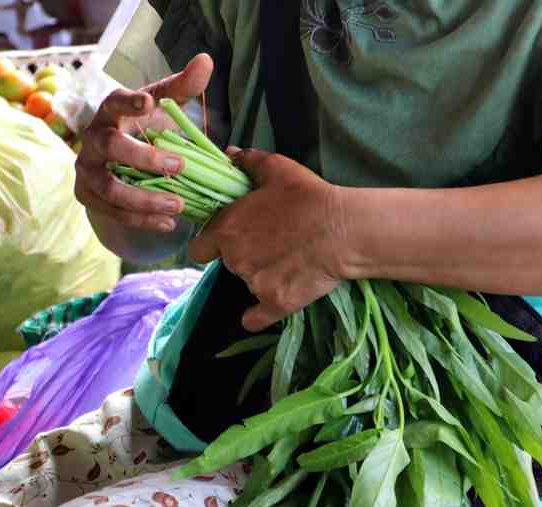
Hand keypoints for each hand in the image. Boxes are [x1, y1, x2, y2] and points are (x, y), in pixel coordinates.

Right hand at [75, 54, 212, 233]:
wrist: (116, 162)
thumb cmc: (143, 127)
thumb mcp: (162, 106)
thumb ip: (182, 86)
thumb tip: (206, 60)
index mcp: (110, 111)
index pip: (114, 101)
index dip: (129, 103)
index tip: (149, 103)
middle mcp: (93, 139)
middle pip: (111, 147)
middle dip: (144, 158)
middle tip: (180, 167)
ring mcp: (87, 170)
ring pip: (111, 188)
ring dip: (145, 199)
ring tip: (179, 206)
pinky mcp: (87, 196)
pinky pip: (113, 212)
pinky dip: (141, 220)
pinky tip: (167, 224)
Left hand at [188, 149, 346, 332]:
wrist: (343, 230)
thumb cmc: (308, 196)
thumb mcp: (278, 169)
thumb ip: (248, 162)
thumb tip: (229, 154)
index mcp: (226, 230)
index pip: (198, 248)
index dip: (212, 244)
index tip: (228, 239)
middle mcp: (234, 260)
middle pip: (228, 263)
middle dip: (243, 255)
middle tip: (270, 242)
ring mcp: (253, 284)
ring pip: (247, 284)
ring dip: (260, 275)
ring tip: (287, 260)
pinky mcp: (275, 303)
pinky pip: (255, 318)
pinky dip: (260, 314)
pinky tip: (270, 303)